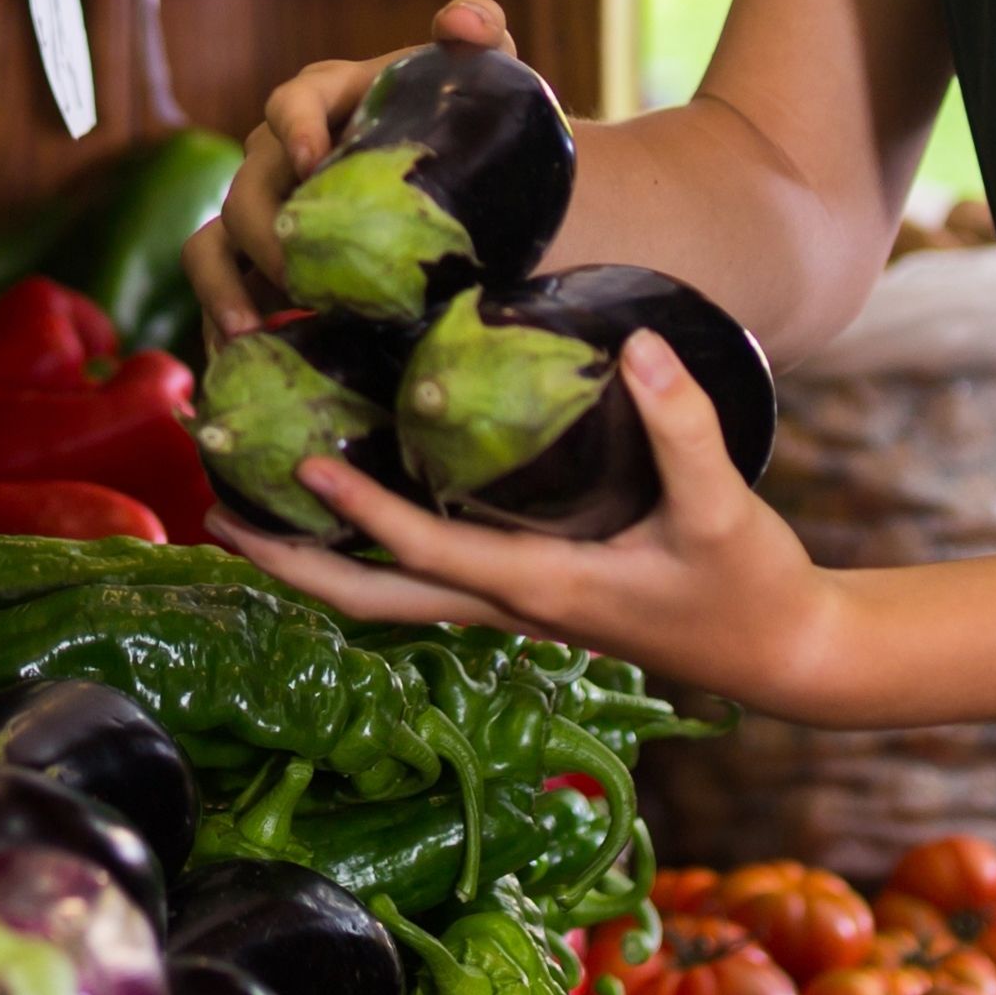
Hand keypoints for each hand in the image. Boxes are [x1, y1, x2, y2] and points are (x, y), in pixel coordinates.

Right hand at [184, 0, 513, 342]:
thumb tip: (460, 22)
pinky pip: (223, 289)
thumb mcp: (485, 75)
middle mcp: (279, 152)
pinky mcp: (262, 265)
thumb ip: (481, 32)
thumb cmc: (472, 128)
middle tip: (306, 281)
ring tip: (249, 334)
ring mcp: (265, 210)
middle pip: (248, 186)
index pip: (289, 102)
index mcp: (322, 97)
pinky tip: (243, 362)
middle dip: (267, 235)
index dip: (293, 127)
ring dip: (222, 287)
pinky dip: (224, 323)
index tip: (313, 162)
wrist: (477, 194)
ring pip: (214, 242)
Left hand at [209, 328, 853, 717]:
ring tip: (242, 511)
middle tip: (214, 513)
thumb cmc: (750, 583)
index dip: (362, 510)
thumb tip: (637, 343)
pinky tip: (339, 506)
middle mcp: (507, 607)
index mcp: (540, 590)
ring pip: (386, 592)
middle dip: (290, 564)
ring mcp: (511, 606)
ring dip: (312, 558)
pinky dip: (367, 545)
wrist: (781, 651)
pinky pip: (421, 575)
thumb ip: (683, 426)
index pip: (427, 554)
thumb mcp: (723, 506)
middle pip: (371, 599)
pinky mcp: (525, 592)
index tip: (300, 463)